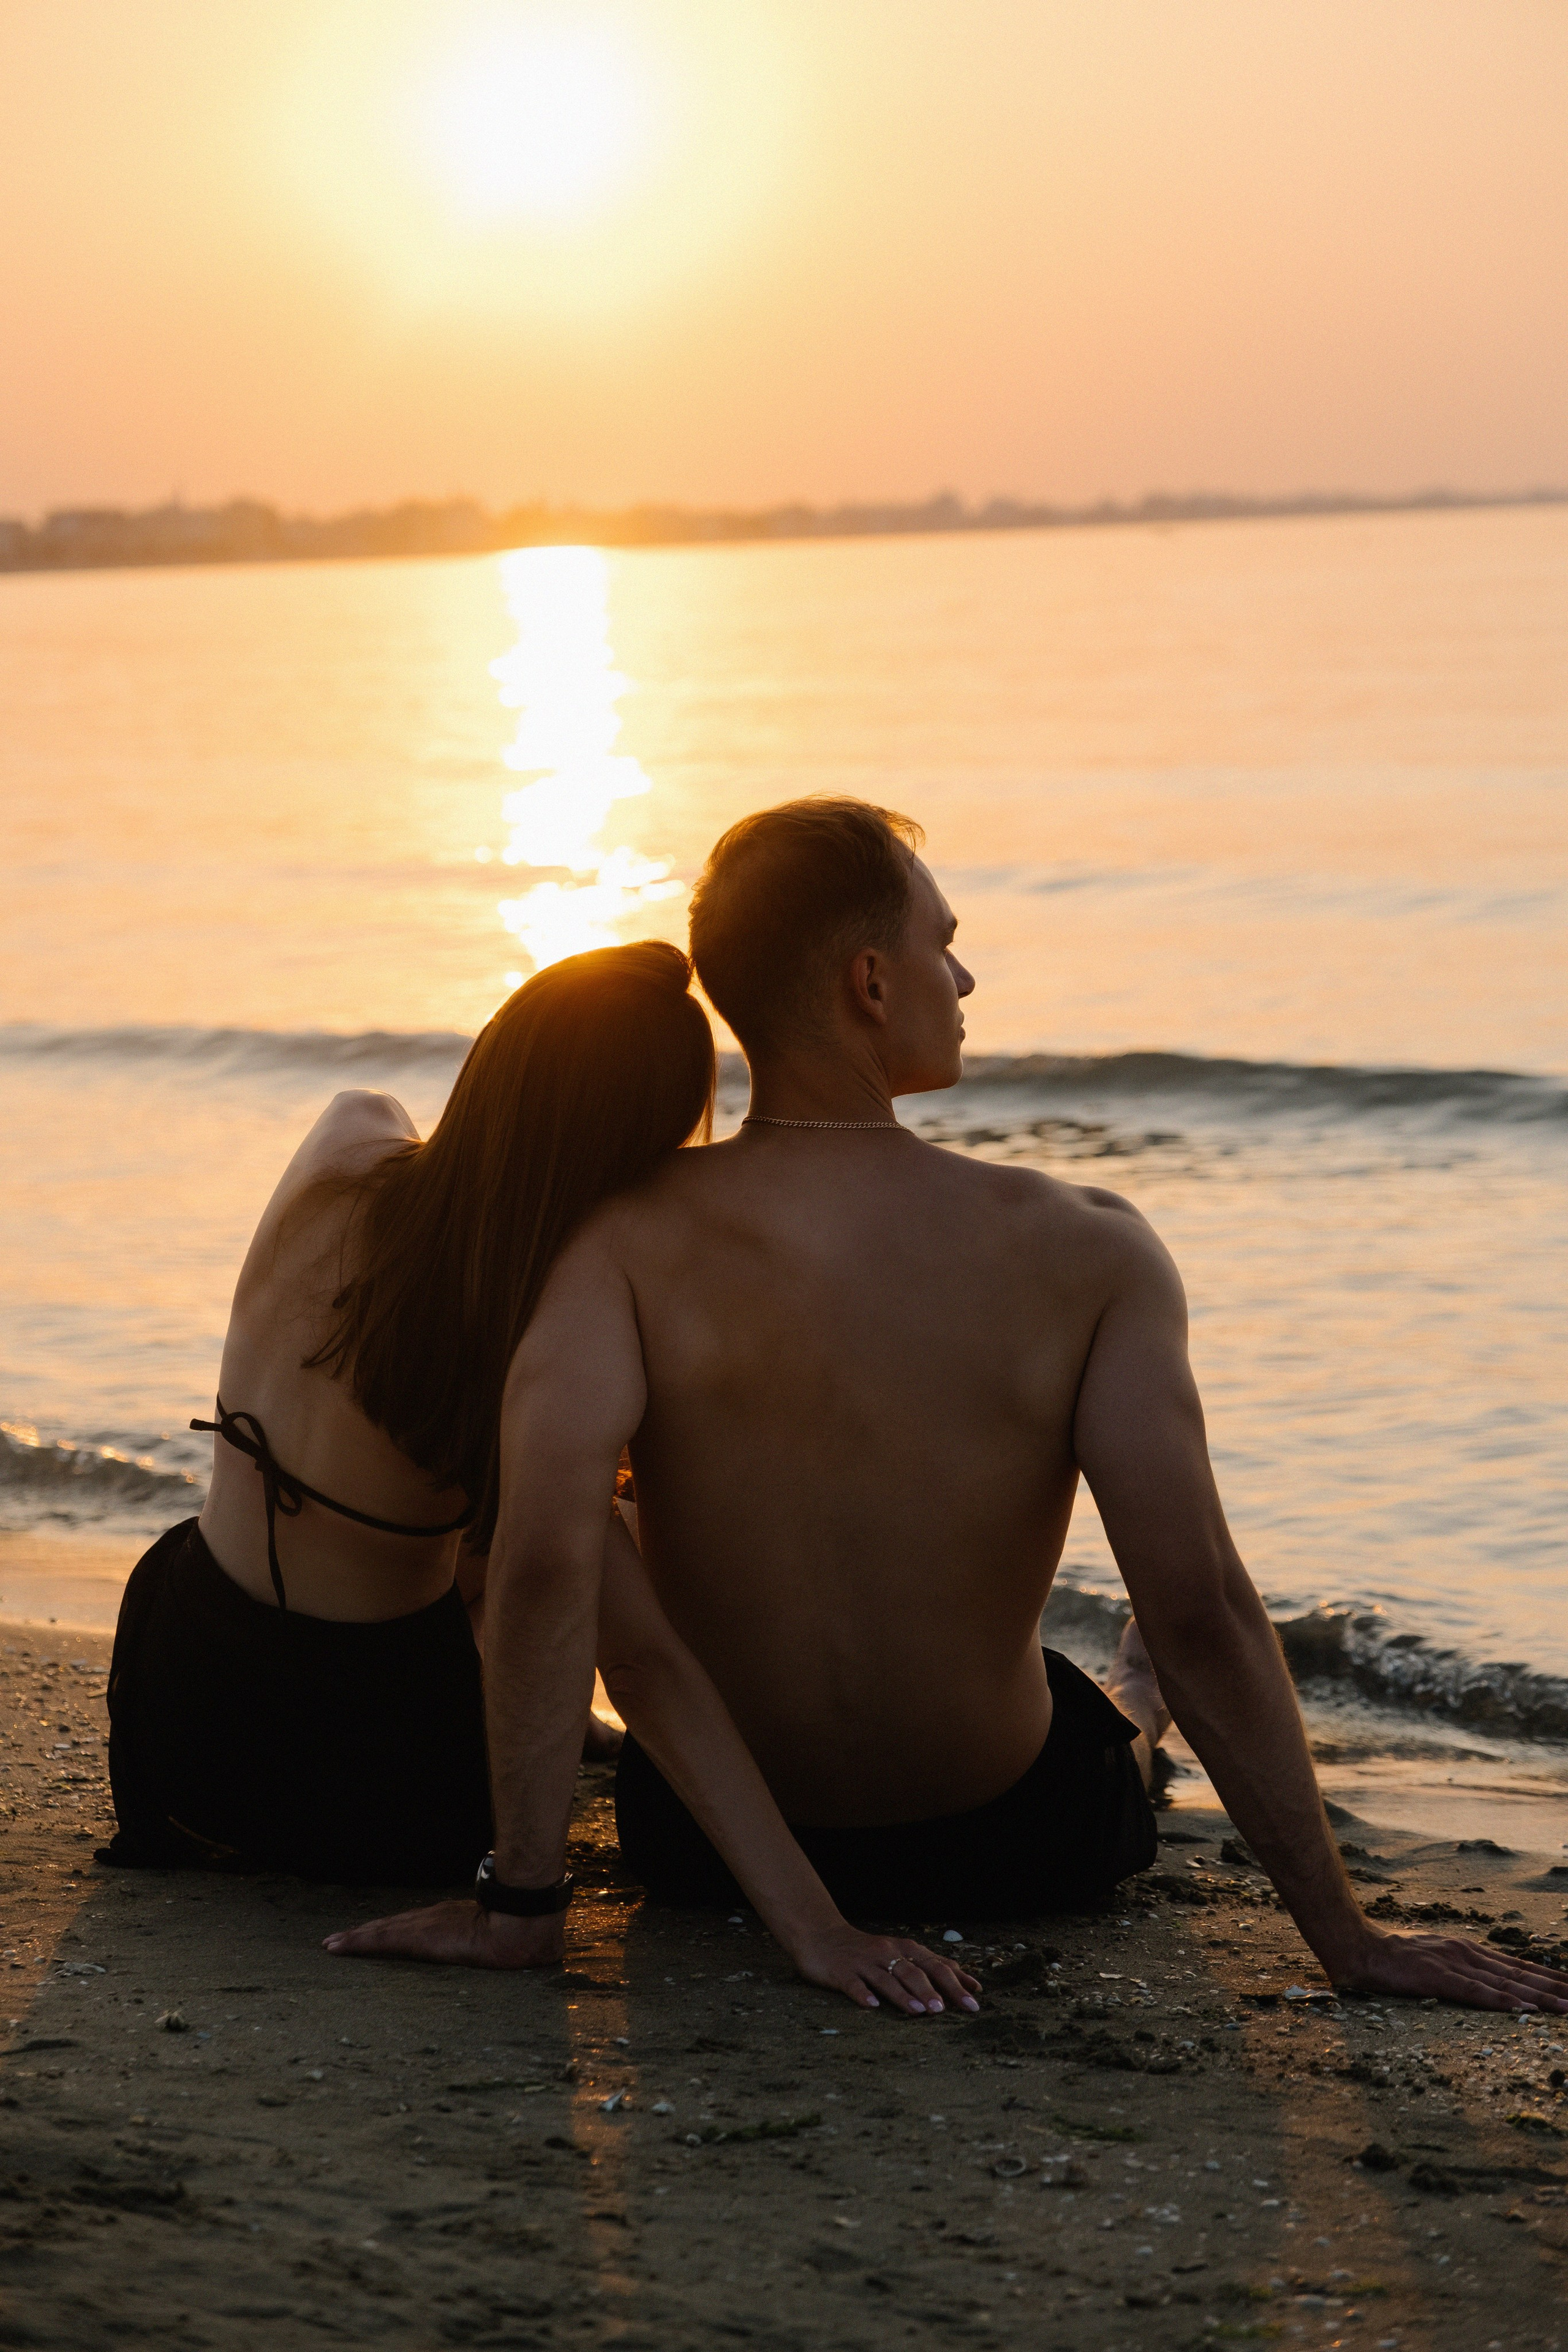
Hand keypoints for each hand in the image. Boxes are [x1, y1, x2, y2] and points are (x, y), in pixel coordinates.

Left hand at [322, 1899, 564, 1969]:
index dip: (387, 1932)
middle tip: (333, 1942)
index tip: (366, 1937)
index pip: (411, 1928)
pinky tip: (341, 1946)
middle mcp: (432, 1920)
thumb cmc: (518, 1934)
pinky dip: (359, 1943)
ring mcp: (424, 1927)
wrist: (520, 1929)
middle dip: (362, 1935)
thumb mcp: (498, 1937)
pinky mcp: (419, 1938)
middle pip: (389, 1927)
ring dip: (355, 1939)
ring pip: (381, 1933)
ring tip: (331, 1945)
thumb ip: (491, 1939)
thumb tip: (503, 1948)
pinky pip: (382, 1940)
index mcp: (449, 1922)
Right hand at [788, 1920, 981, 2015]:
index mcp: (903, 1949)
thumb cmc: (866, 1950)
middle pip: (915, 1972)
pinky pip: (854, 1985)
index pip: (935, 1964)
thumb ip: (927, 1967)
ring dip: (905, 1995)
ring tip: (920, 2011)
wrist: (820, 1934)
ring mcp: (864, 1963)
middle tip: (947, 2010)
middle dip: (933, 1990)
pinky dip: (863, 1995)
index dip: (956, 1981)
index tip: (974, 1998)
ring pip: (888, 1979)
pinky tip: (872, 2006)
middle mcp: (887, 1953)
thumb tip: (965, 1982)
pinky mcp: (842, 1972)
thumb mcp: (897, 1953)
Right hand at [1336, 1927, 1567, 2012]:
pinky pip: (1475, 1992)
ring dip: (1541, 1997)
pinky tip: (1524, 2009)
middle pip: (1521, 1974)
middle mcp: (1466, 1953)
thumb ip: (1458, 1972)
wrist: (1357, 1947)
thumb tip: (1483, 1987)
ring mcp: (1453, 1964)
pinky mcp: (1437, 1977)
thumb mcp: (1434, 1961)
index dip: (1549, 1978)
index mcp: (1467, 1951)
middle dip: (1556, 1988)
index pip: (1518, 1967)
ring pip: (1506, 1983)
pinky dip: (1502, 2001)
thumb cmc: (1392, 1959)